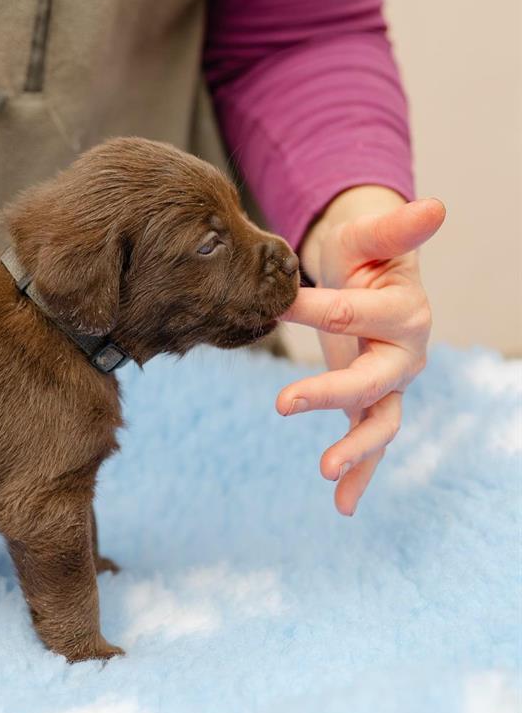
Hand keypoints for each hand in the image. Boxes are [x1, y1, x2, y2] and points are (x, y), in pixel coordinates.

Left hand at [276, 186, 444, 514]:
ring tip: (325, 473)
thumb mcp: (369, 235)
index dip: (318, 309)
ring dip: (355, 450)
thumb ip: (394, 228)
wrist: (367, 271)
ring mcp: (390, 384)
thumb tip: (433, 205)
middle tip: (283, 404)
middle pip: (371, 380)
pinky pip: (369, 444)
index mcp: (405, 312)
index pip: (355, 314)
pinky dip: (360, 476)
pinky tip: (342, 507)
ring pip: (379, 422)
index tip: (280, 304)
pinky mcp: (370, 402)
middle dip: (330, 393)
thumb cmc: (365, 251)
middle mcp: (405, 354)